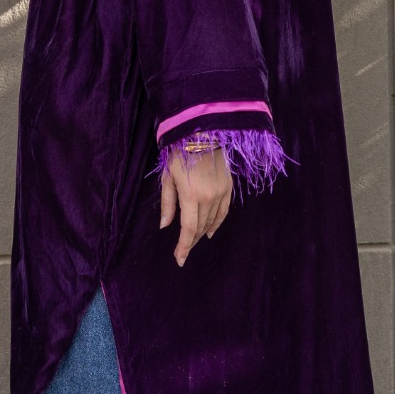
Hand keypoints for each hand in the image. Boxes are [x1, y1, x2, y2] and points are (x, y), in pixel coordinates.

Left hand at [159, 147, 232, 265]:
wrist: (202, 134)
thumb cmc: (179, 154)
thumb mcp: (168, 178)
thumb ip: (168, 204)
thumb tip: (165, 226)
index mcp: (191, 196)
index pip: (188, 229)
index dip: (184, 247)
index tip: (179, 259)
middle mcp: (209, 198)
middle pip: (200, 227)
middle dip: (191, 241)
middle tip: (182, 250)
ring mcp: (221, 193)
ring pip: (212, 221)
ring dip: (202, 233)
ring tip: (194, 241)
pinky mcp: (228, 187)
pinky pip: (223, 212)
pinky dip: (217, 223)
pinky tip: (211, 231)